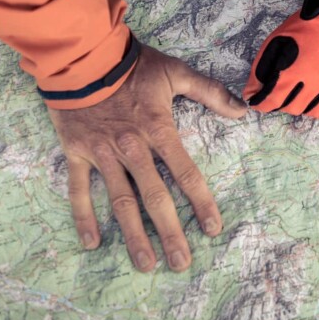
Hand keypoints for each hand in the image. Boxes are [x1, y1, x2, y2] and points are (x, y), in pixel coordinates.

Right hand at [49, 43, 246, 271]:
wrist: (81, 55)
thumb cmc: (131, 64)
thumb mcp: (175, 72)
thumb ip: (210, 92)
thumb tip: (242, 110)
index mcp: (158, 130)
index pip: (185, 173)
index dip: (201, 202)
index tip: (213, 228)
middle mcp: (131, 148)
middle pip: (154, 198)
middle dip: (170, 232)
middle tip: (181, 263)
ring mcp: (102, 154)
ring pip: (120, 202)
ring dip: (133, 235)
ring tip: (146, 264)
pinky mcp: (76, 153)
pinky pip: (79, 190)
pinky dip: (83, 217)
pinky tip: (92, 243)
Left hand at [243, 0, 318, 117]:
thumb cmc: (302, 28)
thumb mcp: (275, 43)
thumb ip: (261, 69)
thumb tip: (251, 93)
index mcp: (294, 71)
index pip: (273, 101)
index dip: (261, 104)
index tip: (256, 102)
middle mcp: (314, 82)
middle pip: (291, 108)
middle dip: (280, 104)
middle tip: (277, 94)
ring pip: (310, 112)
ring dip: (299, 106)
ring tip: (295, 95)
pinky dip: (318, 107)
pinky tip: (312, 98)